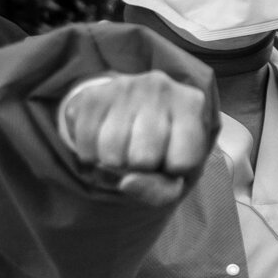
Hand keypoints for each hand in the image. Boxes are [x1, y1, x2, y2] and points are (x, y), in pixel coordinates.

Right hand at [60, 70, 212, 205]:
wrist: (129, 110)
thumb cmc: (161, 146)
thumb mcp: (175, 173)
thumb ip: (162, 191)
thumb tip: (127, 182)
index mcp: (192, 103)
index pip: (181, 163)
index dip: (171, 171)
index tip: (170, 157)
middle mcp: (162, 87)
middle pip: (143, 159)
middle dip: (139, 168)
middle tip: (141, 154)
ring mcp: (126, 87)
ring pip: (111, 155)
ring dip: (111, 164)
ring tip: (122, 149)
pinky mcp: (94, 95)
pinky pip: (85, 147)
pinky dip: (90, 156)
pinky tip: (102, 141)